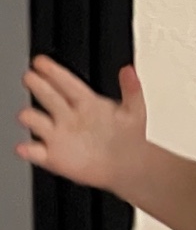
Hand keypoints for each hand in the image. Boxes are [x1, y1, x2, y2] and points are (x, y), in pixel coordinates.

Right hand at [16, 56, 147, 191]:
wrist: (129, 167)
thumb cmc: (128, 137)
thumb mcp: (135, 111)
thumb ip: (131, 90)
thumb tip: (129, 70)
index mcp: (85, 101)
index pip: (66, 82)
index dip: (54, 72)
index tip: (40, 62)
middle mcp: (67, 115)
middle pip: (48, 97)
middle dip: (38, 86)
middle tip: (30, 78)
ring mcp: (58, 135)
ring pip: (36, 122)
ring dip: (30, 117)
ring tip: (26, 115)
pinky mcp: (53, 156)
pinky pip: (36, 152)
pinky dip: (29, 150)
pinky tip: (25, 148)